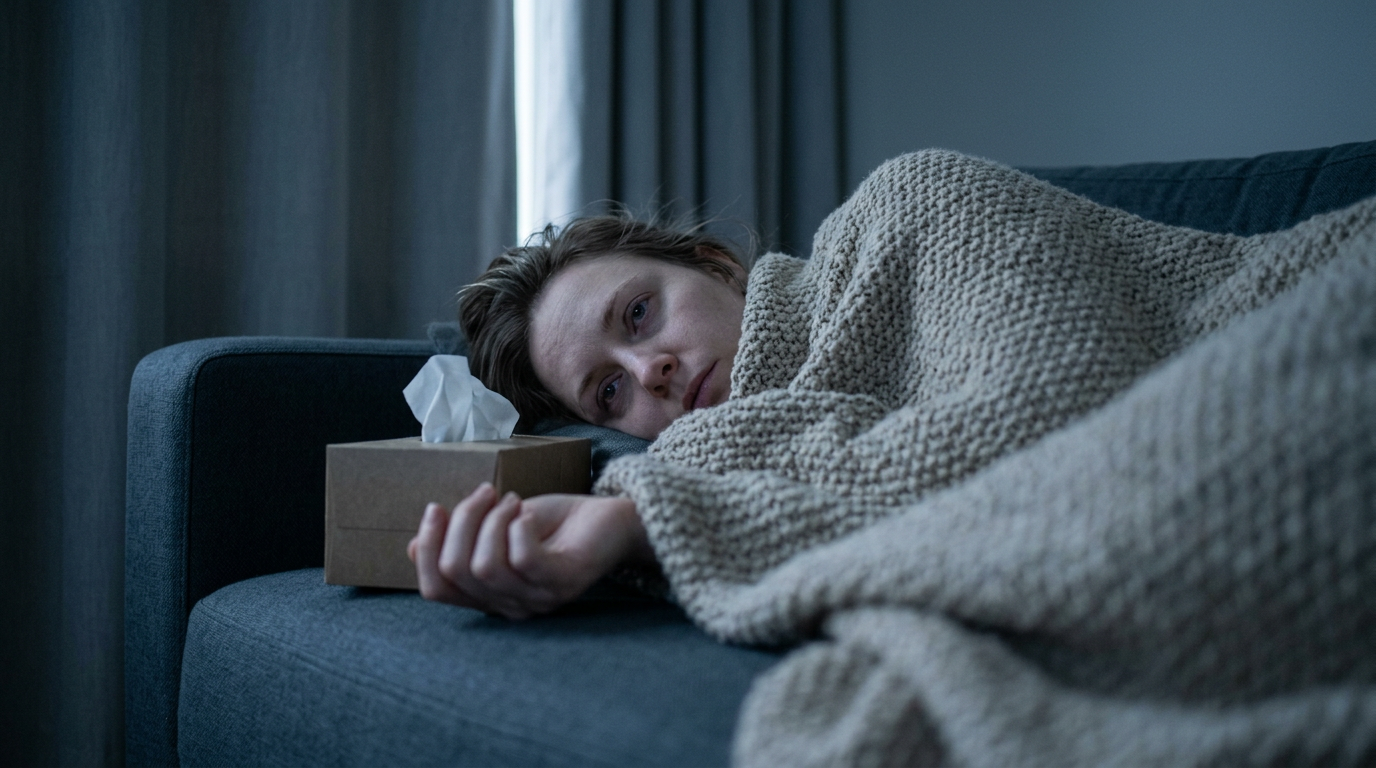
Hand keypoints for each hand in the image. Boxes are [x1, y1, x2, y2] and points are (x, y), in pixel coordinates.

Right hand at [407, 483, 652, 618]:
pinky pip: (523, 559)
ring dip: (490, 520)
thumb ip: (461, 540)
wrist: (612, 519)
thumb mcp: (497, 526)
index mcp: (489, 596)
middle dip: (460, 522)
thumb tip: (412, 547)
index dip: (426, 548)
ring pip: (484, 566)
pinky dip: (517, 526)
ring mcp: (538, 599)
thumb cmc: (555, 523)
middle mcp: (510, 606)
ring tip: (511, 500)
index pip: (435, 590)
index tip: (436, 508)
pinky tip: (527, 512)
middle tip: (484, 493)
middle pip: (455, 572)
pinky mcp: (564, 582)